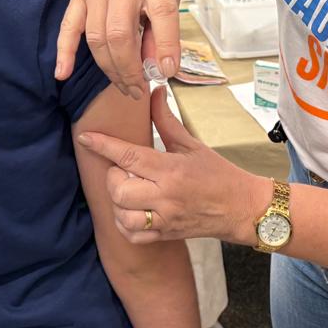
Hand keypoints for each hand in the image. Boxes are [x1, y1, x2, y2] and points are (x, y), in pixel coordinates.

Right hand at [55, 0, 181, 96]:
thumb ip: (164, 29)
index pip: (162, 14)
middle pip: (120, 33)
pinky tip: (63, 74)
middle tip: (138, 90)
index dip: (165, 46)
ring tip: (123, 86)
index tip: (166, 72)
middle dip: (129, 69)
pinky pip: (68, 26)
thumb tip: (156, 69)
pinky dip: (64, 52)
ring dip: (109, 68)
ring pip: (96, 36)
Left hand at [77, 87, 268, 244]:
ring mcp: (165, 219)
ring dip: (118, 201)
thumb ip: (167, 120)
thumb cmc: (218, 174)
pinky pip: (133, 235)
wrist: (241, 208)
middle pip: (120, 189)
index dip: (103, 145)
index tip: (86, 138)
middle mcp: (166, 197)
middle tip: (124, 169)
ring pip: (123, 215)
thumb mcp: (192, 144)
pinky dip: (125, 223)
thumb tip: (155, 91)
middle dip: (114, 177)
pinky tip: (132, 210)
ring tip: (129, 190)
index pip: (129, 156)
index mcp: (171, 170)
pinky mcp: (164, 236)